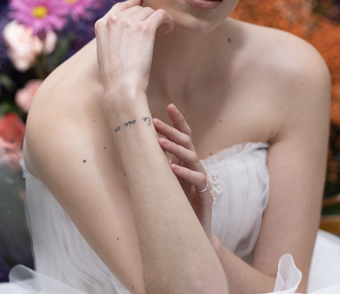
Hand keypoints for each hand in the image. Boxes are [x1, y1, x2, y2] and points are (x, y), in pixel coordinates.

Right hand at [95, 0, 173, 99]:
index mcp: (101, 24)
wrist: (121, 86)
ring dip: (157, 19)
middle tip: (156, 26)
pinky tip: (168, 29)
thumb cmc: (115, 76)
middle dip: (147, 16)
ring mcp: (129, 22)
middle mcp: (114, 20)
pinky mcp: (144, 28)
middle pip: (137, 9)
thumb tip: (126, 32)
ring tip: (164, 30)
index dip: (132, 4)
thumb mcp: (105, 51)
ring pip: (149, 11)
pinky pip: (161, 14)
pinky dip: (167, 20)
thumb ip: (112, 36)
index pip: (119, 7)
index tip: (141, 5)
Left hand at [155, 103, 212, 236]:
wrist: (195, 234)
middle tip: (155, 121)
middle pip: (186, 142)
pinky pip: (197, 179)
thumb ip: (157, 166)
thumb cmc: (177, 205)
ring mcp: (201, 178)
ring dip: (175, 148)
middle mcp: (195, 166)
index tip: (169, 105)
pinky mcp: (205, 194)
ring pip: (191, 156)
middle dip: (171, 130)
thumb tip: (134, 150)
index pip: (184, 136)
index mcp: (186, 161)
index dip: (178, 121)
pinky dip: (184, 172)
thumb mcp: (165, 182)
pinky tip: (172, 168)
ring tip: (160, 142)